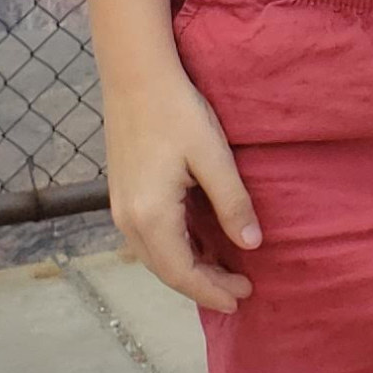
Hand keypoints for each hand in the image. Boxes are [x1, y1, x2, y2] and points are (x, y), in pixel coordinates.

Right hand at [103, 73, 259, 312]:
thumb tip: (252, 245)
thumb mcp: (213, 157)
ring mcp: (121, 208)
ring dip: (188, 269)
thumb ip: (233, 203)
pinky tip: (199, 243)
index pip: (183, 273)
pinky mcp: (121, 195)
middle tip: (240, 290)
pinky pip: (149, 238)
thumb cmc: (176, 111)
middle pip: (167, 271)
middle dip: (203, 285)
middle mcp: (128, 220)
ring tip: (224, 272)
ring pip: (156, 256)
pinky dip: (175, 249)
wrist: (135, 75)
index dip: (213, 290)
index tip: (243, 297)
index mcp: (151, 216)